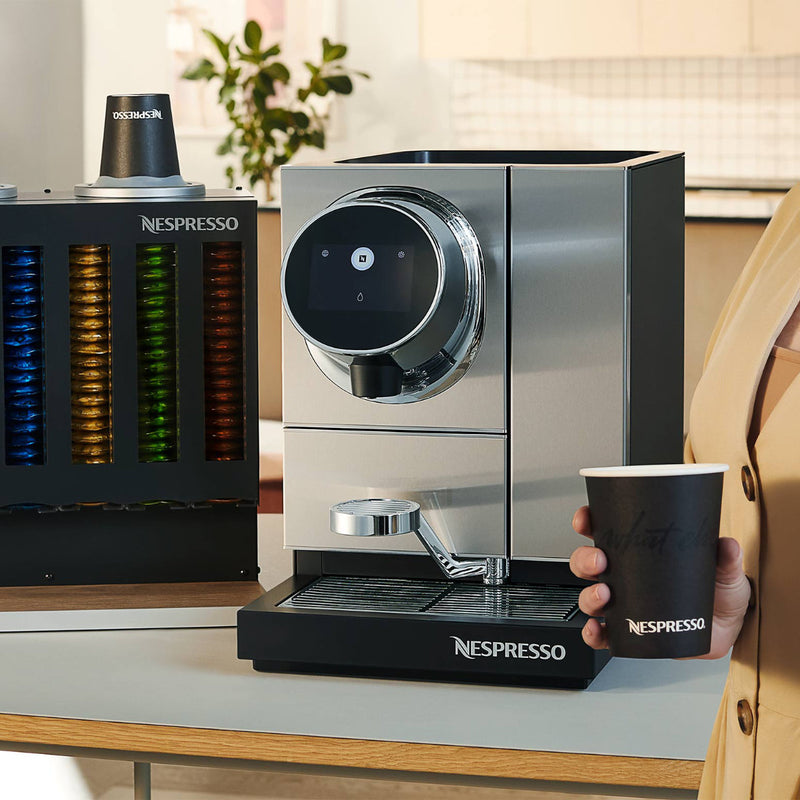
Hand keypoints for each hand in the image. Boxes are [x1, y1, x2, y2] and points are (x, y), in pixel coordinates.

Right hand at [569, 506, 751, 658]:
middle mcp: (624, 578)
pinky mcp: (629, 633)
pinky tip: (597, 629)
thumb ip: (727, 557)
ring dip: (589, 596)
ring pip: (590, 597)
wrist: (727, 629)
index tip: (587, 519)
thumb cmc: (718, 593)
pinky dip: (592, 633)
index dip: (589, 523)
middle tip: (599, 561)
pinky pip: (602, 635)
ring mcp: (624, 605)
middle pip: (588, 564)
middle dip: (585, 560)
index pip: (605, 532)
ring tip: (604, 595)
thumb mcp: (725, 570)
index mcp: (639, 554)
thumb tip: (726, 545)